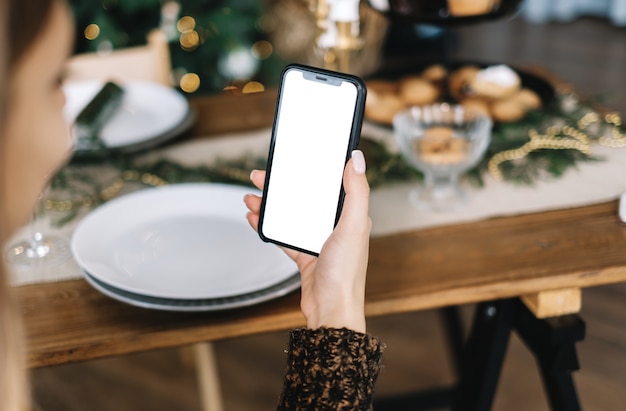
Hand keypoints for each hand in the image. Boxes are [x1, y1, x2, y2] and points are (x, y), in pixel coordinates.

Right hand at [244, 150, 370, 332]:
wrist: (331, 311)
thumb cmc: (346, 274)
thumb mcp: (353, 226)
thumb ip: (357, 192)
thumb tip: (357, 159)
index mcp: (350, 216)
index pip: (327, 185)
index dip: (309, 170)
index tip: (291, 161)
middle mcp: (335, 227)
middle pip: (304, 198)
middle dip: (281, 187)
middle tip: (260, 177)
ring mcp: (319, 242)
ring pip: (291, 215)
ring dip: (270, 205)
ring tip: (252, 197)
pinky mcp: (306, 256)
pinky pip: (283, 235)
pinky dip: (268, 226)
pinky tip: (255, 219)